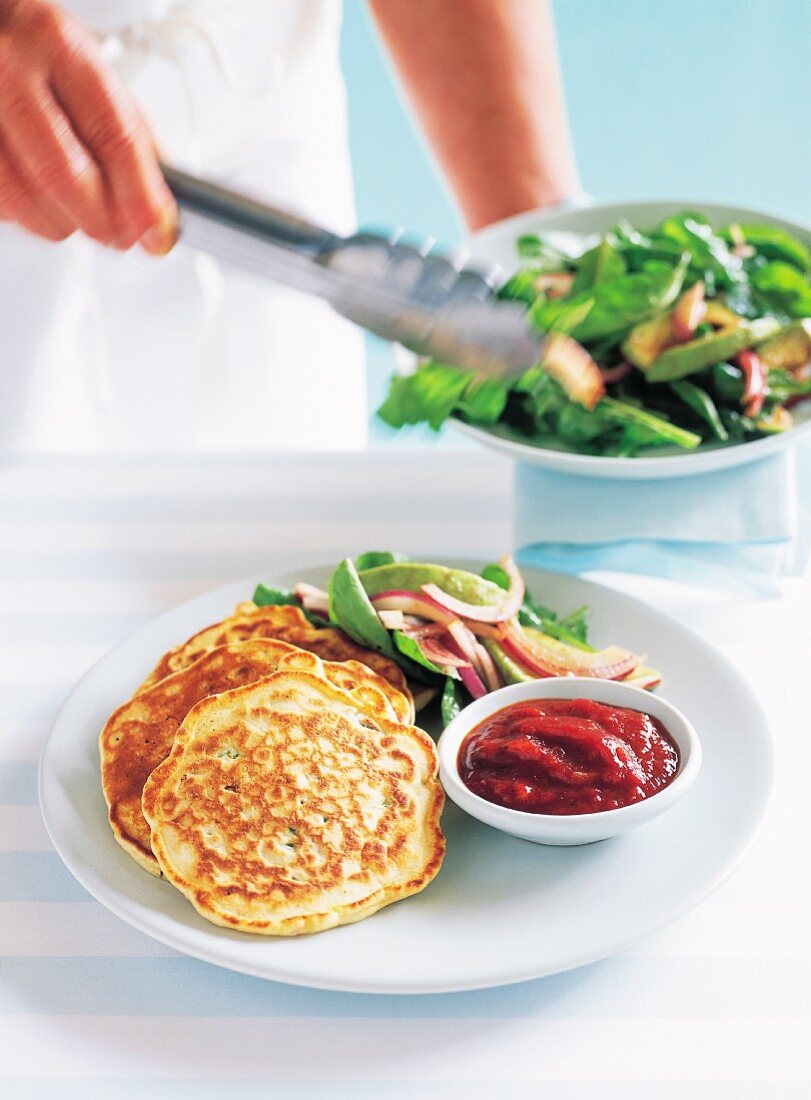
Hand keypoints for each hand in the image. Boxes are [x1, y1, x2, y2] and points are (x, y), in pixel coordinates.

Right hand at [0, 0, 176, 251]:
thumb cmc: (41, 52)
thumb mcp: (94, 72)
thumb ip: (130, 132)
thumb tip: (159, 202)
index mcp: (61, 48)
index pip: (113, 137)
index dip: (141, 197)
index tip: (156, 232)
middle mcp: (11, 71)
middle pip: (65, 176)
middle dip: (102, 223)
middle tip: (120, 235)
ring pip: (25, 201)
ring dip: (63, 225)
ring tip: (79, 217)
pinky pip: (0, 203)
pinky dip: (27, 216)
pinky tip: (40, 200)